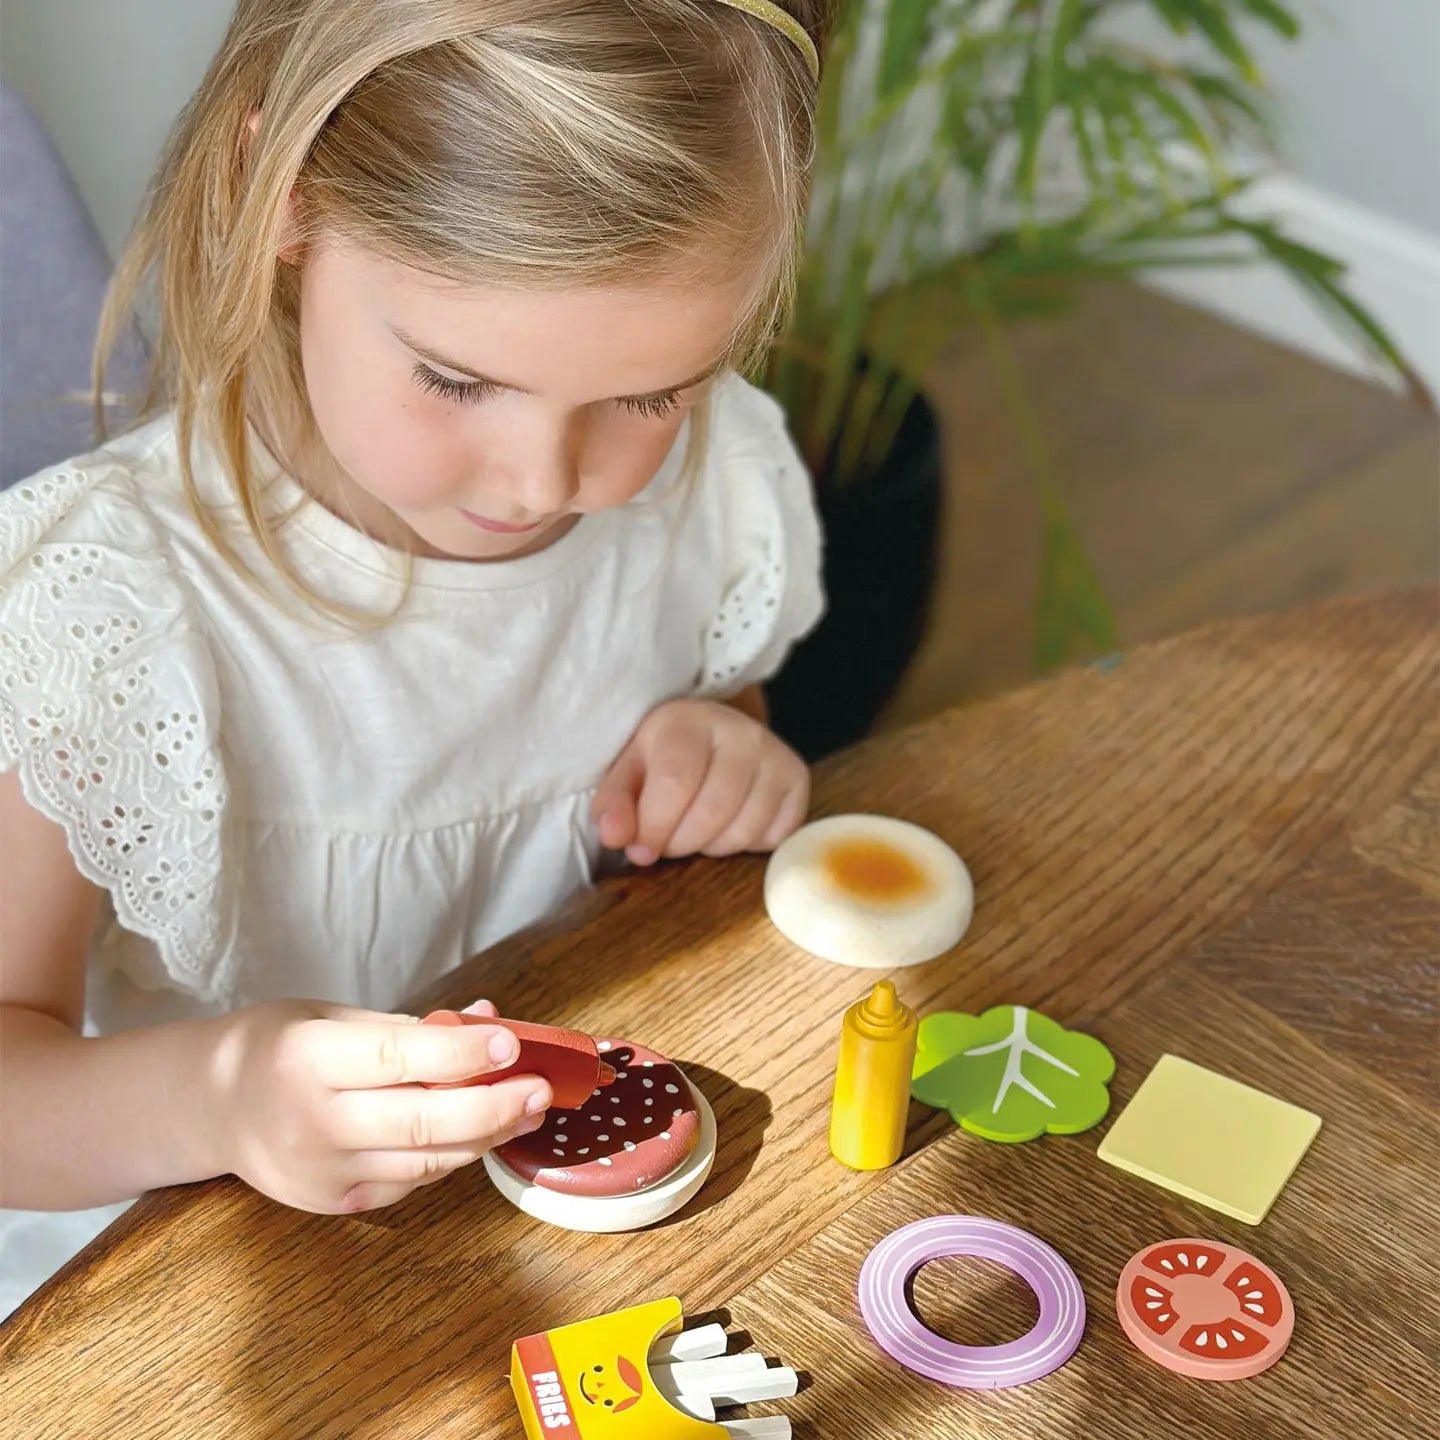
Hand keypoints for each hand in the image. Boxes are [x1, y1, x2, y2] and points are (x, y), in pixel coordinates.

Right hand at [204, 997, 551, 1214]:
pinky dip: (449, 1156)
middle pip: (421, 1122)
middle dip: (493, 1107)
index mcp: (308, 1059)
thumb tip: (489, 1018)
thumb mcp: (332, 1015)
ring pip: (425, 1159)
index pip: (397, 1058)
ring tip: (527, 1108)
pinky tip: (478, 1132)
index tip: (511, 1043)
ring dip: (485, 1135)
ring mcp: (322, 1172)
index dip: (461, 1054)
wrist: (211, 1109)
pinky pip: (409, 1181)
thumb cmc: (280, 1047)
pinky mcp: (334, 1204)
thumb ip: (410, 1026)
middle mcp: (313, 1122)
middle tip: (541, 1089)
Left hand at [592, 696, 809, 864]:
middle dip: (681, 842)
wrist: (711, 734)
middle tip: (668, 841)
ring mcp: (776, 754)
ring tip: (697, 829)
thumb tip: (615, 837)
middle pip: (713, 811)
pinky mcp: (798, 779)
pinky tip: (730, 824)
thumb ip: (614, 804)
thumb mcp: (628, 772)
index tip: (641, 848)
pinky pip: (774, 837)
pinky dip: (747, 844)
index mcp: (688, 720)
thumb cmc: (663, 757)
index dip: (655, 826)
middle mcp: (741, 731)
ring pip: (744, 830)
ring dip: (712, 846)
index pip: (676, 783)